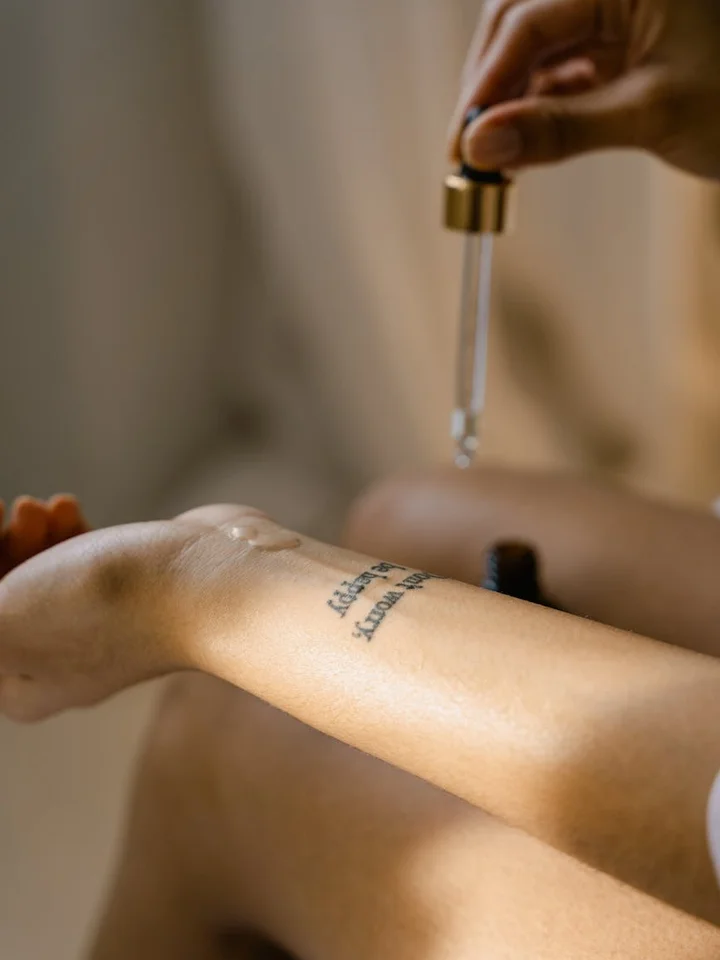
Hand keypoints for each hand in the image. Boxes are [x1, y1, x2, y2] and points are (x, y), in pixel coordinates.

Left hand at [0, 499, 286, 721]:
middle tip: (14, 510)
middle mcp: (56, 663)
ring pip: (35, 573)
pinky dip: (63, 534)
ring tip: (47, 508)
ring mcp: (99, 627)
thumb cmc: (106, 605)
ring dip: (27, 533)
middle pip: (0, 595)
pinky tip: (70, 510)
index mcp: (17, 685)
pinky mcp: (130, 591)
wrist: (214, 583)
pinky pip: (76, 562)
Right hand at [449, 0, 719, 179]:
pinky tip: (526, 138)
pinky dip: (540, 103)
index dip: (487, 83)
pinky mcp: (620, 38)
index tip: (461, 142)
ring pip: (536, 45)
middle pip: (520, 21)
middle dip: (490, 86)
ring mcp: (616, 8)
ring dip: (510, 98)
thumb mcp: (652, 114)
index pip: (530, 19)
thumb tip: (481, 147)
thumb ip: (562, 130)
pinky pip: (562, 64)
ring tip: (492, 153)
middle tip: (466, 150)